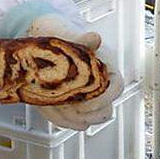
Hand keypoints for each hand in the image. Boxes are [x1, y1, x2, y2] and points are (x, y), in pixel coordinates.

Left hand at [27, 13, 121, 130]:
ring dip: (74, 118)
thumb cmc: (62, 38)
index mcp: (105, 68)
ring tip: (57, 105)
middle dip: (88, 113)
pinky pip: (70, 122)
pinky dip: (60, 119)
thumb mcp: (70, 37)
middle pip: (105, 111)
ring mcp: (85, 99)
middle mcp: (99, 87)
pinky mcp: (70, 107)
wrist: (42, 43)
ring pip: (89, 119)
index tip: (87, 97)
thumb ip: (82, 39)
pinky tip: (49, 107)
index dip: (105, 96)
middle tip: (71, 106)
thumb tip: (95, 38)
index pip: (117, 87)